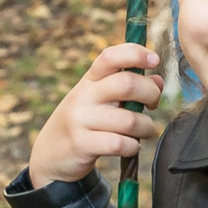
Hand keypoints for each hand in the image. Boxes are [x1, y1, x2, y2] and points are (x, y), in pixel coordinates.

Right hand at [26, 43, 163, 187]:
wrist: (50, 155)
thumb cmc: (84, 124)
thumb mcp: (99, 101)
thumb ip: (127, 88)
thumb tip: (158, 81)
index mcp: (89, 81)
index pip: (110, 56)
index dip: (136, 53)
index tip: (154, 61)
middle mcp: (83, 96)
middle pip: (127, 84)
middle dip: (151, 94)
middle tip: (152, 105)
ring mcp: (80, 120)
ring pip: (130, 120)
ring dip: (146, 127)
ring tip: (142, 132)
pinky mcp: (81, 144)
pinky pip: (120, 144)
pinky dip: (133, 147)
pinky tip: (130, 147)